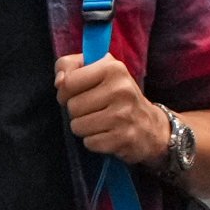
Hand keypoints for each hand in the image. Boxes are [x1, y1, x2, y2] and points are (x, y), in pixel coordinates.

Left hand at [54, 54, 174, 165]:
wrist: (150, 126)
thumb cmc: (117, 95)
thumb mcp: (99, 70)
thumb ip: (71, 66)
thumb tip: (59, 82)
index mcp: (113, 68)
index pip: (68, 82)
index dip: (66, 91)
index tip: (78, 93)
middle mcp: (121, 89)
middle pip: (72, 107)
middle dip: (78, 111)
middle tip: (95, 109)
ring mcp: (123, 115)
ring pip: (77, 126)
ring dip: (84, 127)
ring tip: (102, 122)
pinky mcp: (123, 138)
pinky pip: (89, 142)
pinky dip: (94, 141)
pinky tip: (108, 134)